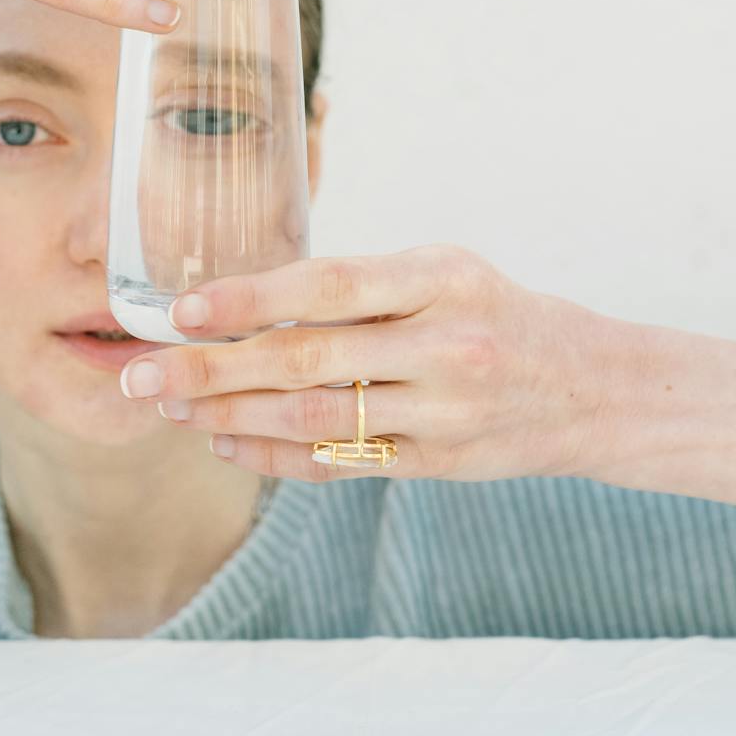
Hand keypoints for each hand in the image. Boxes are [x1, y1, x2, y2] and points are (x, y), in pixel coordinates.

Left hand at [115, 244, 624, 482]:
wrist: (592, 390)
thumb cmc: (499, 315)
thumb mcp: (447, 272)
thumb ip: (365, 286)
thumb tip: (248, 298)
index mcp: (442, 279)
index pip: (330, 284)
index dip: (250, 298)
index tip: (184, 310)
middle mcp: (445, 345)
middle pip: (307, 359)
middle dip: (212, 369)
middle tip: (143, 373)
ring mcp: (443, 411)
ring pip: (315, 419)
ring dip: (231, 414)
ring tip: (171, 407)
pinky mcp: (437, 463)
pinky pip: (340, 463)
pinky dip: (275, 456)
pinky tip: (225, 442)